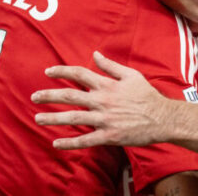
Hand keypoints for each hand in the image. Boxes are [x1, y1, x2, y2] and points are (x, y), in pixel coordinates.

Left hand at [31, 51, 174, 148]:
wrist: (163, 118)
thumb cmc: (147, 96)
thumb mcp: (131, 75)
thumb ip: (110, 66)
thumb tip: (95, 54)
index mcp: (107, 85)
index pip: (79, 74)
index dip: (62, 71)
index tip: (48, 72)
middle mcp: (103, 101)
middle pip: (70, 95)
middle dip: (49, 95)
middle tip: (34, 97)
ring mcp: (104, 119)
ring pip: (73, 118)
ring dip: (53, 118)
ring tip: (38, 118)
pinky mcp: (109, 136)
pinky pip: (85, 140)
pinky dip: (69, 142)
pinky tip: (56, 143)